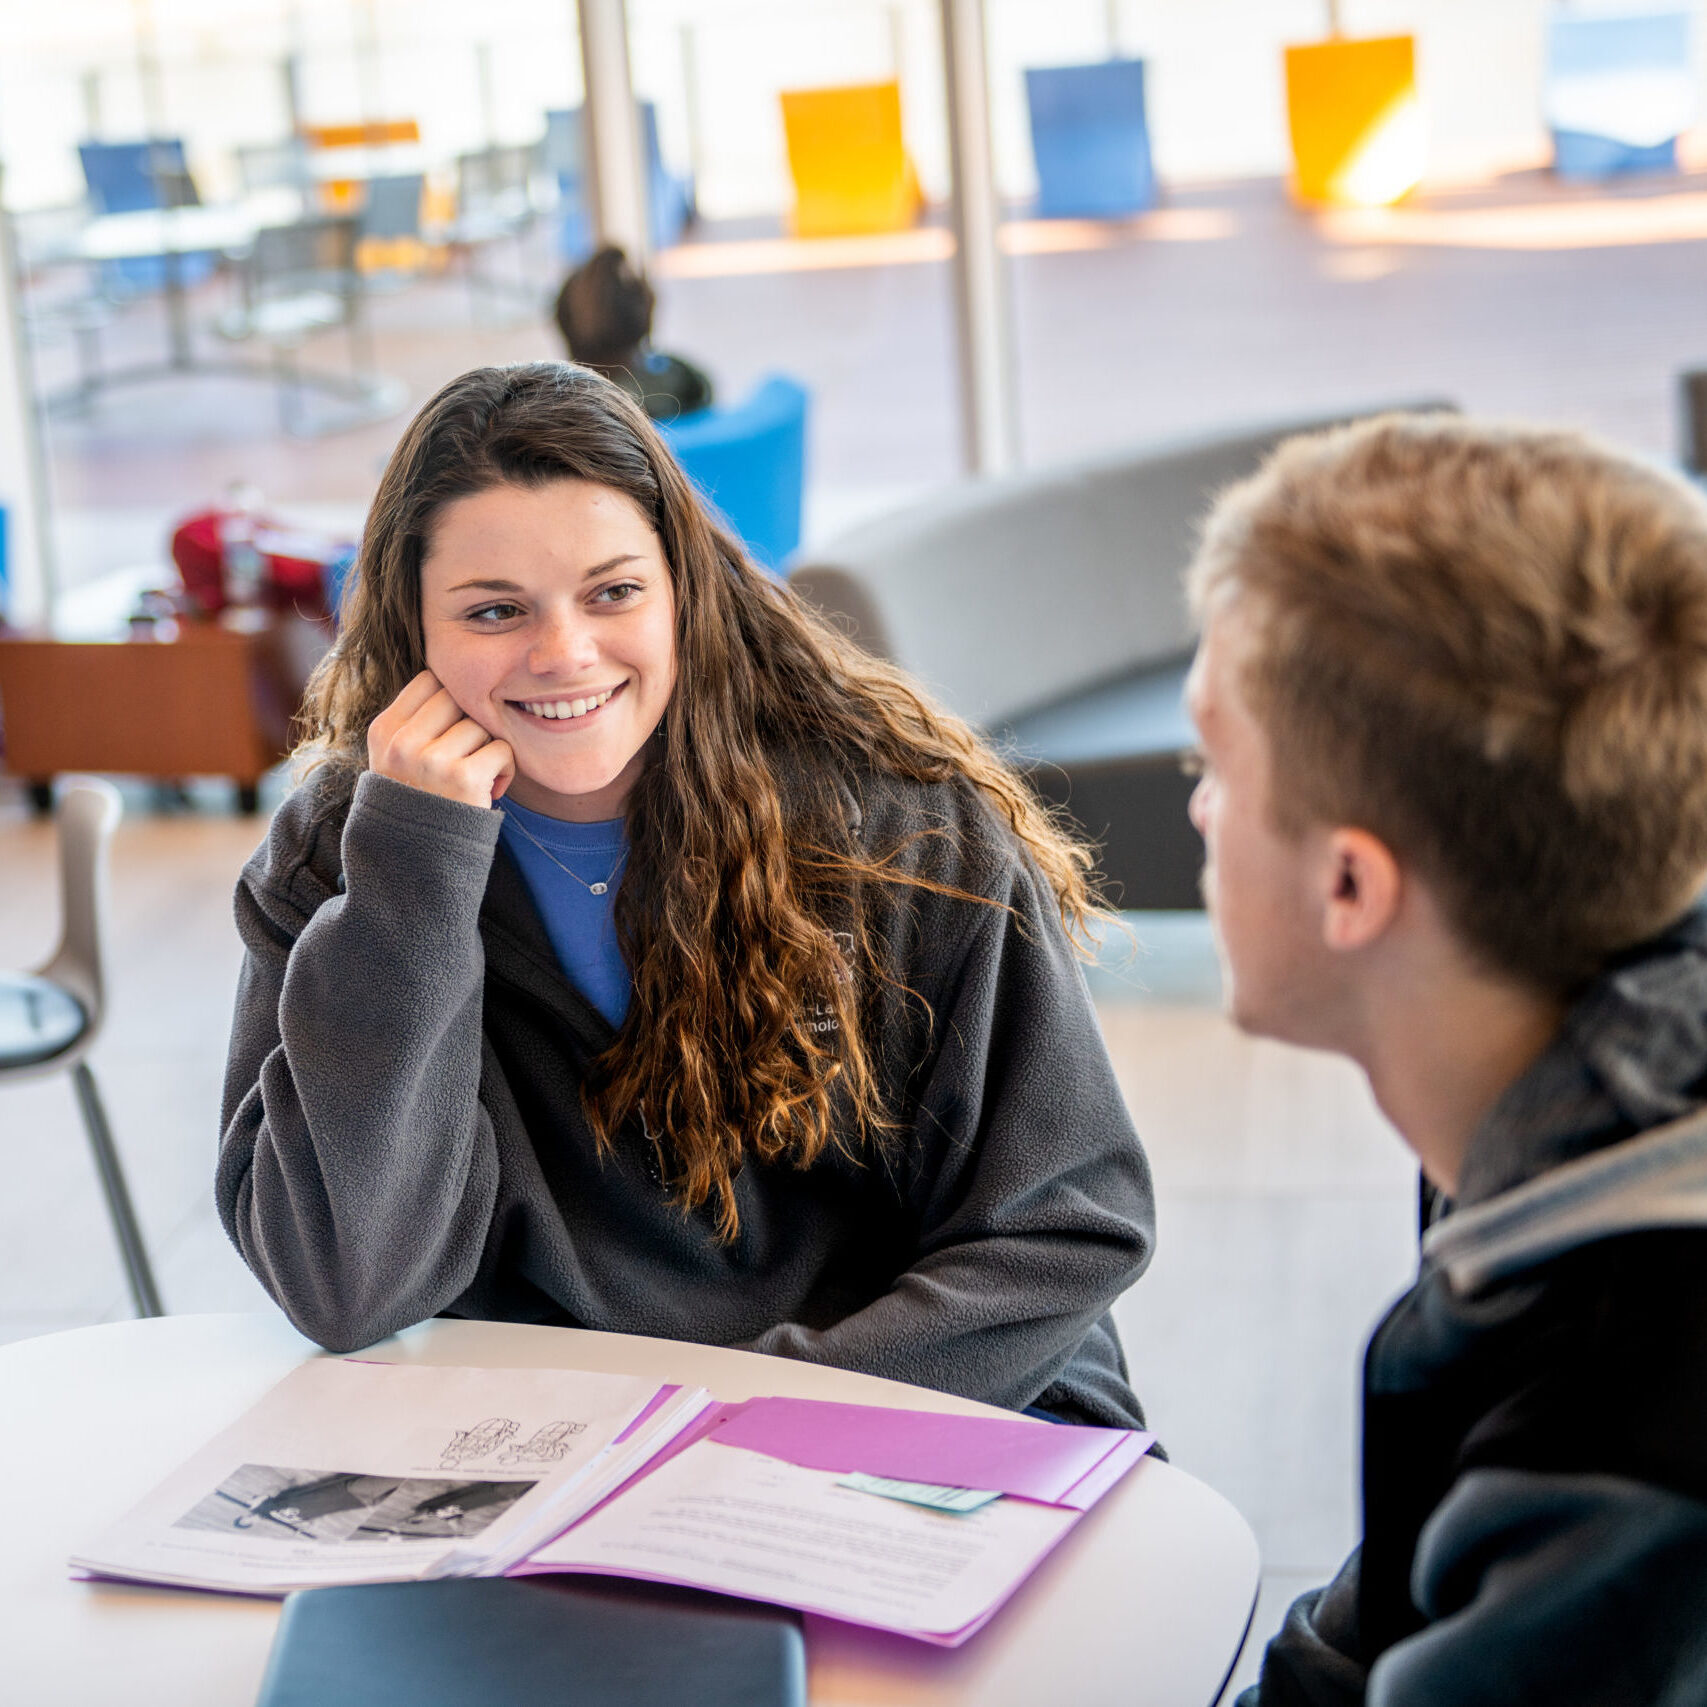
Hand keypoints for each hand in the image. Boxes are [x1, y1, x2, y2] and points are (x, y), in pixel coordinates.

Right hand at [367, 670, 514, 809]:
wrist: (419, 861)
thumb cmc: (418, 803)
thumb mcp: (395, 759)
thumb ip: (414, 722)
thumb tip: (452, 677)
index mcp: (383, 731)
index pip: (429, 680)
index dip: (450, 701)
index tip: (453, 728)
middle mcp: (402, 742)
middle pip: (458, 698)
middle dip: (470, 723)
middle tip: (466, 754)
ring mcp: (431, 760)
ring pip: (481, 725)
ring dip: (488, 750)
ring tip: (475, 778)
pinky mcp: (463, 777)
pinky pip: (502, 749)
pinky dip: (505, 770)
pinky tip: (490, 790)